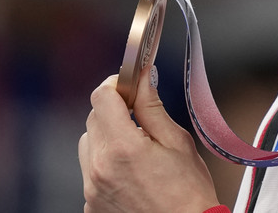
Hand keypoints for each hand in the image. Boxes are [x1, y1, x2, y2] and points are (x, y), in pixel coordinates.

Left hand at [78, 67, 221, 212]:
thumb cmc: (188, 191)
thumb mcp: (177, 141)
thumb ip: (152, 107)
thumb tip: (142, 78)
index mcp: (123, 148)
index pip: (101, 97)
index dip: (117, 84)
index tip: (131, 84)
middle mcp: (99, 169)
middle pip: (93, 118)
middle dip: (115, 109)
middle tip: (141, 115)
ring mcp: (91, 190)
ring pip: (88, 144)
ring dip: (107, 136)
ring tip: (136, 147)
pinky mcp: (91, 205)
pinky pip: (90, 170)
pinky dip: (106, 163)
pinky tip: (131, 171)